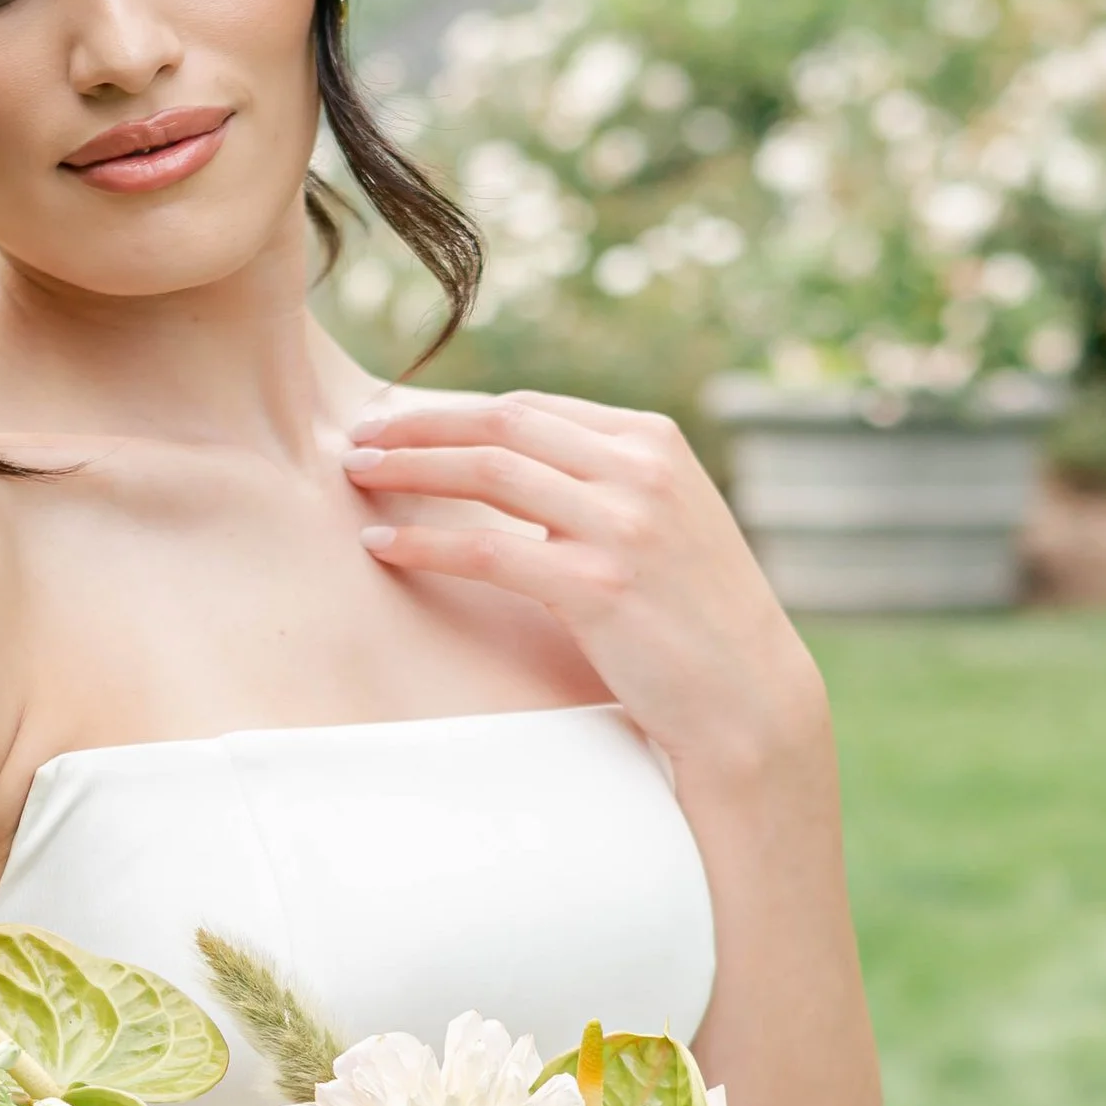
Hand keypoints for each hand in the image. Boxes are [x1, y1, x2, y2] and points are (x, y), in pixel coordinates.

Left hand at [344, 387, 828, 783]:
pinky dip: (426, 542)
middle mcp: (640, 469)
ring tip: (357, 476)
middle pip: (503, 424)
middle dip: (419, 425)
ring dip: (411, 468)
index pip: (533, 406)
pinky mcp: (597, 585)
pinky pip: (488, 549)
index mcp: (654, 441)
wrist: (748, 698)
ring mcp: (622, 525)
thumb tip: (514, 468)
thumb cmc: (695, 619)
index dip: (457, 410)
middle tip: (358, 437)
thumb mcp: (664, 523)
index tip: (401, 422)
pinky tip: (384, 545)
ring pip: (490, 472)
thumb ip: (603, 485)